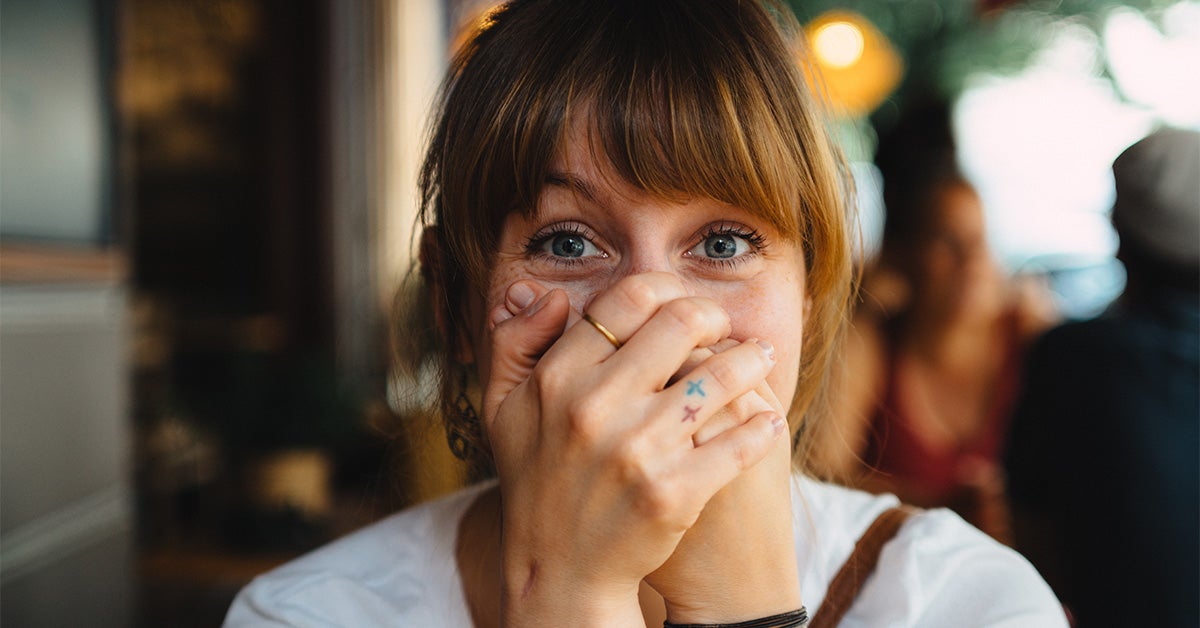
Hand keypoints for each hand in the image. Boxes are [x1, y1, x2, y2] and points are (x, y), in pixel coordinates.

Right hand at [482, 273, 784, 625]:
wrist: (559, 572)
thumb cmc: (536, 481)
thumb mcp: (503, 409)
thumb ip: (513, 342)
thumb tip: (546, 294)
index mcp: (557, 378)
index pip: (628, 299)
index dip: (666, 290)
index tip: (682, 305)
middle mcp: (595, 408)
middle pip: (682, 322)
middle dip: (715, 317)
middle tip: (725, 328)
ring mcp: (638, 451)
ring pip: (721, 375)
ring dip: (751, 359)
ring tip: (759, 358)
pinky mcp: (674, 493)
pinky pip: (739, 441)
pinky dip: (763, 425)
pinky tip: (768, 419)